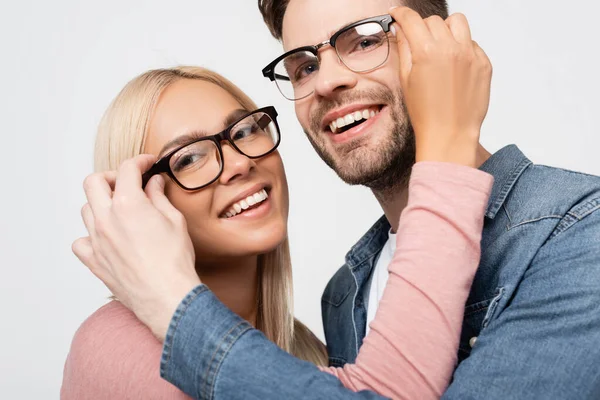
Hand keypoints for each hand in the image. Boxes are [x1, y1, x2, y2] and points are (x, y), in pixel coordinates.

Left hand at [72, 154, 200, 340]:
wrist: (167, 296)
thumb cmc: (174, 261)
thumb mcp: (174, 220)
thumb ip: (159, 197)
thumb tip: (154, 183)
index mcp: (128, 204)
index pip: (127, 169)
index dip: (140, 162)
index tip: (147, 164)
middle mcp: (106, 218)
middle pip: (93, 182)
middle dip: (112, 177)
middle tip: (128, 184)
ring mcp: (96, 240)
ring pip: (86, 209)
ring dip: (101, 204)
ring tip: (120, 210)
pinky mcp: (93, 260)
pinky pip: (80, 241)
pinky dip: (90, 235)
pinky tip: (106, 238)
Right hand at [389, 7, 491, 166]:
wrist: (450, 134)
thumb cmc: (426, 113)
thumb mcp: (406, 80)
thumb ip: (404, 50)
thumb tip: (401, 31)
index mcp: (427, 51)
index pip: (411, 20)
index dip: (401, 14)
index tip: (398, 14)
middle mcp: (451, 48)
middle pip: (433, 21)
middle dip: (423, 28)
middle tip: (419, 42)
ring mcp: (471, 55)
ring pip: (458, 22)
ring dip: (446, 29)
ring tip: (440, 47)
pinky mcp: (484, 63)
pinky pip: (472, 43)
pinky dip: (461, 48)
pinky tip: (454, 67)